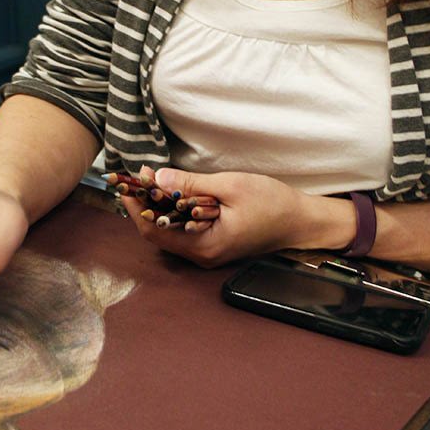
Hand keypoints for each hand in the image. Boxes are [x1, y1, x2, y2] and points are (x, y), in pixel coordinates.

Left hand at [120, 165, 341, 268]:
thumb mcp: (230, 186)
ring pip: (168, 230)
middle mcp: (201, 256)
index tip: (129, 180)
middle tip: (139, 174)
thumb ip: (192, 183)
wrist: (300, 221)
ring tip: (151, 179)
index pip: (153, 230)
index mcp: (204, 246)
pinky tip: (171, 191)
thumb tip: (157, 178)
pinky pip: (182, 230)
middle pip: (157, 231)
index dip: (136, 205)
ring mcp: (206, 252)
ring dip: (157, 205)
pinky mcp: (212, 245)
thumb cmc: (271, 203)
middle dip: (144, 202)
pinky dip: (172, 210)